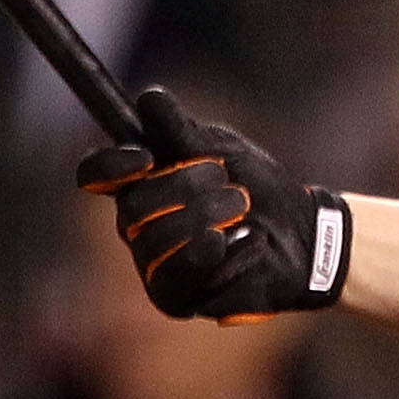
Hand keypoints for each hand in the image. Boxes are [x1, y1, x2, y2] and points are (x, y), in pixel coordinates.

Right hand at [76, 87, 350, 319]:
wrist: (303, 230)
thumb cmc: (256, 186)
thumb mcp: (223, 148)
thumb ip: (182, 130)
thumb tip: (148, 98)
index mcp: (140, 185)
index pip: (95, 175)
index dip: (109, 166)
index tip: (146, 157)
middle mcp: (137, 229)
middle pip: (131, 209)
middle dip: (185, 188)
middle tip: (228, 181)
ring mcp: (154, 268)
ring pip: (155, 244)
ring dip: (207, 218)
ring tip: (242, 207)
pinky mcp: (178, 300)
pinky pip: (185, 278)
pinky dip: (226, 252)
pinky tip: (251, 240)